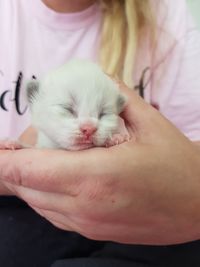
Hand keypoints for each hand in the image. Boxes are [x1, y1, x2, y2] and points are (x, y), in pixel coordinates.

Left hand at [0, 82, 199, 244]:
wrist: (197, 204)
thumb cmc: (175, 164)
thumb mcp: (148, 123)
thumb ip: (114, 97)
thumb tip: (95, 79)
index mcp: (94, 176)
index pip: (27, 171)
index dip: (3, 160)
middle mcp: (84, 206)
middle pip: (25, 188)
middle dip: (17, 166)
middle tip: (22, 146)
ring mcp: (87, 223)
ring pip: (37, 203)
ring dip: (31, 180)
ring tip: (44, 159)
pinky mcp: (92, 231)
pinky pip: (54, 213)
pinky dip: (46, 195)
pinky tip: (61, 178)